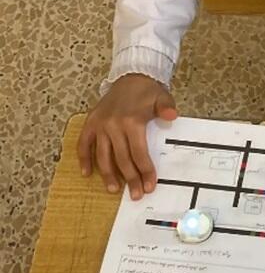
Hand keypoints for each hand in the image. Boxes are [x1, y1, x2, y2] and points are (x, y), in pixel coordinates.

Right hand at [77, 74, 177, 199]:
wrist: (130, 77)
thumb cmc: (148, 91)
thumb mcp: (162, 97)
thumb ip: (166, 108)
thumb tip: (172, 116)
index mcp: (132, 122)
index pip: (139, 153)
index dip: (145, 171)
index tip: (149, 186)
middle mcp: (113, 126)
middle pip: (121, 159)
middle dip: (129, 179)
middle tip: (134, 195)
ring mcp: (100, 126)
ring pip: (102, 155)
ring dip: (107, 174)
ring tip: (113, 189)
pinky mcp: (90, 123)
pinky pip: (83, 144)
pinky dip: (84, 159)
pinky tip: (86, 173)